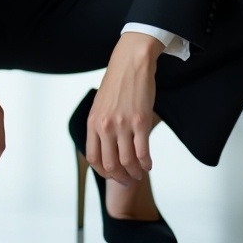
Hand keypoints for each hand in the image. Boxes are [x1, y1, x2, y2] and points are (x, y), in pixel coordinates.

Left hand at [87, 32, 163, 187]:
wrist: (131, 62)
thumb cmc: (117, 82)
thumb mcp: (100, 105)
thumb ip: (100, 126)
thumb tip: (105, 148)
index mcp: (93, 122)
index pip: (93, 159)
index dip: (103, 172)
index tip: (112, 175)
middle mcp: (105, 126)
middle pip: (110, 165)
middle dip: (120, 177)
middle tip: (129, 179)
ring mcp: (123, 125)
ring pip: (128, 162)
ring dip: (135, 173)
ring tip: (140, 172)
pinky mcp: (140, 122)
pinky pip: (143, 153)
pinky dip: (146, 164)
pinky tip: (149, 164)